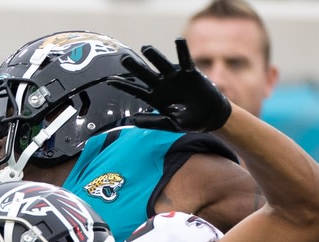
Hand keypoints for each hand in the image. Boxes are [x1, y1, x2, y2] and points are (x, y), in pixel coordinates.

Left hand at [106, 39, 231, 132]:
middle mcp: (162, 84)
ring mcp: (175, 77)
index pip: (135, 90)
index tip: (109, 80)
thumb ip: (152, 122)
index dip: (123, 85)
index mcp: (155, 97)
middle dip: (135, 66)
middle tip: (124, 59)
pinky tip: (178, 40)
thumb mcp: (169, 124)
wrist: (209, 116)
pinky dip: (182, 50)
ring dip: (154, 55)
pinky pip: (185, 59)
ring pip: (161, 63)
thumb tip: (133, 121)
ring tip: (146, 48)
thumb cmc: (188, 121)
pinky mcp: (190, 72)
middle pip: (145, 73)